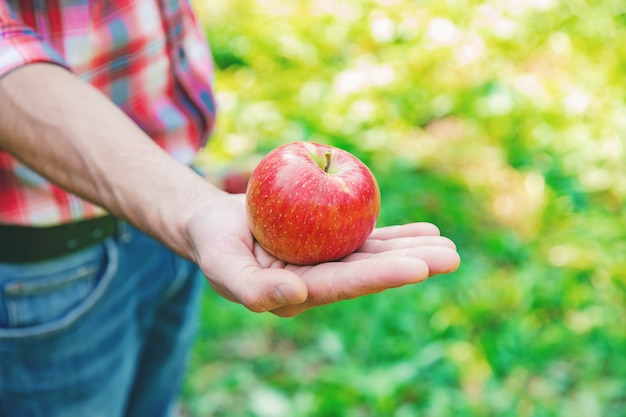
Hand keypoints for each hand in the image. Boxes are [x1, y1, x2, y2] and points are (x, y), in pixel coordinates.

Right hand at [187, 194, 459, 316]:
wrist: (216, 224)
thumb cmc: (215, 245)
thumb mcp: (221, 265)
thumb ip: (253, 288)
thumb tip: (298, 296)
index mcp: (298, 292)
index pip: (343, 285)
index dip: (380, 276)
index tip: (417, 268)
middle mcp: (319, 280)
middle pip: (369, 271)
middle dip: (410, 265)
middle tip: (451, 257)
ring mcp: (327, 260)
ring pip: (374, 254)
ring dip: (411, 250)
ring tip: (448, 246)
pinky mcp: (330, 241)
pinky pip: (366, 236)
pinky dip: (395, 234)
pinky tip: (425, 232)